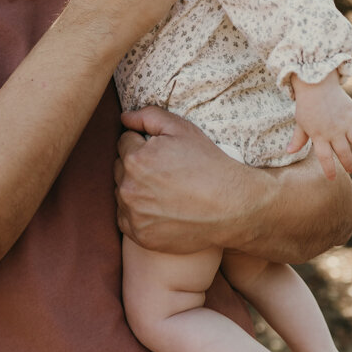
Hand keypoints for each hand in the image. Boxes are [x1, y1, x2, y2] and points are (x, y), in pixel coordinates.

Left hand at [115, 108, 244, 252]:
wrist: (231, 207)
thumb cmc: (208, 164)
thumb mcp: (182, 128)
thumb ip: (148, 116)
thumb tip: (124, 117)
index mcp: (135, 159)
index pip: (124, 141)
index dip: (143, 142)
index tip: (162, 151)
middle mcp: (128, 188)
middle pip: (120, 168)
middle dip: (136, 165)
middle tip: (165, 170)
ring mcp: (133, 215)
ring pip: (122, 193)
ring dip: (135, 189)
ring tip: (165, 190)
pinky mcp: (140, 235)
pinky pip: (126, 218)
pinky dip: (137, 213)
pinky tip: (161, 208)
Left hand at [288, 73, 351, 180]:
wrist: (316, 83)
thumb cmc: (306, 104)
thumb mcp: (300, 122)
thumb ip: (298, 138)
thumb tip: (289, 152)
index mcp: (319, 136)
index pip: (325, 158)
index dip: (329, 170)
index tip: (332, 178)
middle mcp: (334, 131)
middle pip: (344, 152)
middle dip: (348, 164)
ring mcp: (345, 122)